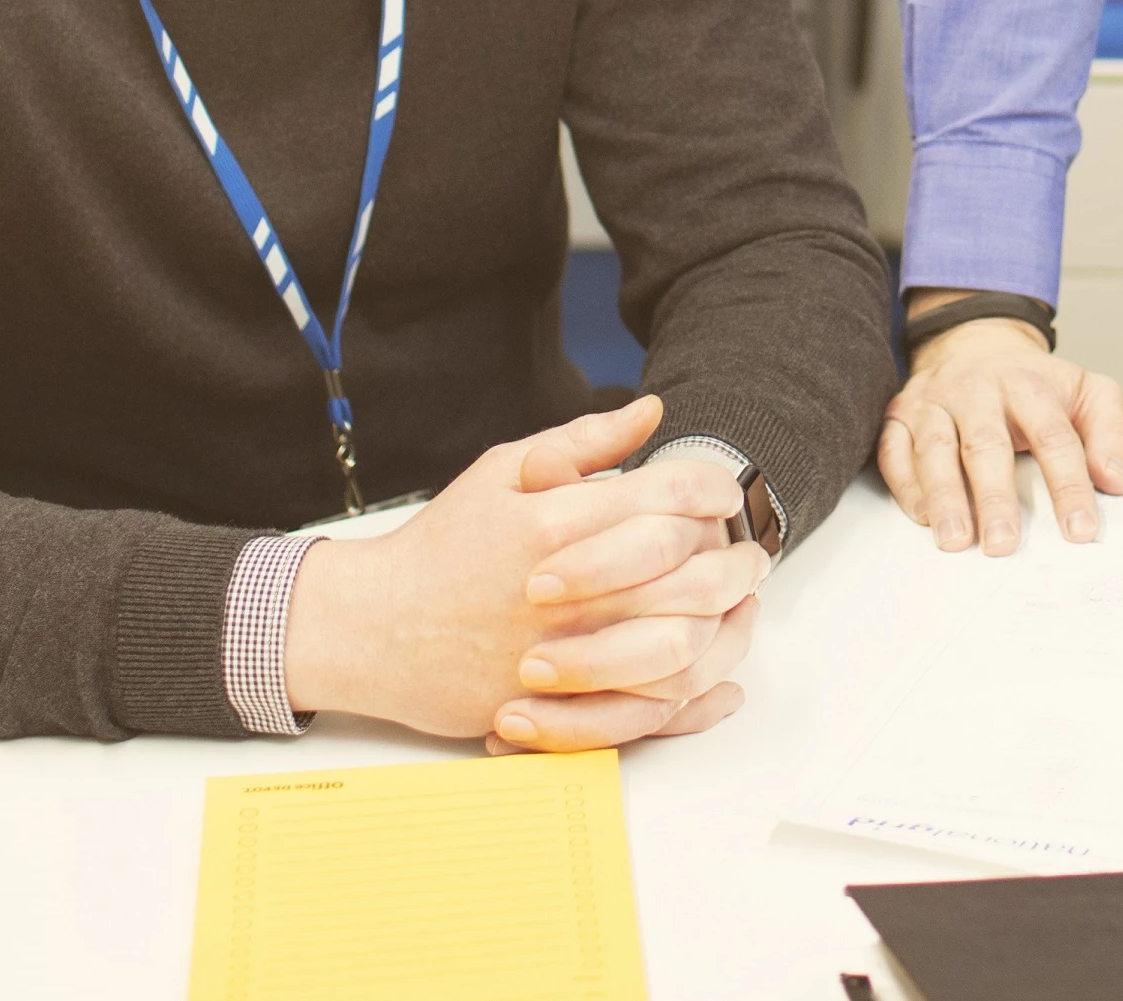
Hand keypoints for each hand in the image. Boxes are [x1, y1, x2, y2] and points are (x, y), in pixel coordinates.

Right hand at [283, 394, 765, 748]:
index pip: (672, 495)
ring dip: (726, 627)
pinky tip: (716, 675)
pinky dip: (696, 697)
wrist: (375, 629)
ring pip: (684, 646)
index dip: (713, 488)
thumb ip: (581, 442)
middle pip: (692, 571)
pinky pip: (650, 711)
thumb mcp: (501, 472)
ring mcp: (567, 656)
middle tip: (748, 553)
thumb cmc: (442, 547)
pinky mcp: (559, 710)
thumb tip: (651, 412)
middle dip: (736, 558)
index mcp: (559, 522)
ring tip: (738, 609)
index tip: (721, 494)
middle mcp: (571, 591)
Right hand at [877, 307, 1122, 552]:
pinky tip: (923, 516)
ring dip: (944, 496)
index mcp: (1030, 384)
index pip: (1054, 436)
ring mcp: (936, 401)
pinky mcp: (901, 414)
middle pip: (987, 445)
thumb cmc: (1035, 383)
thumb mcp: (1088, 390)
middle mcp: (979, 390)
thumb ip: (1112, 431)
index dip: (1068, 485)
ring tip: (956, 540)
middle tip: (1003, 544)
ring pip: (936, 449)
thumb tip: (1115, 481)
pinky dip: (906, 485)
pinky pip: (894, 451)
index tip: (1080, 530)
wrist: (976, 342)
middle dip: (994, 497)